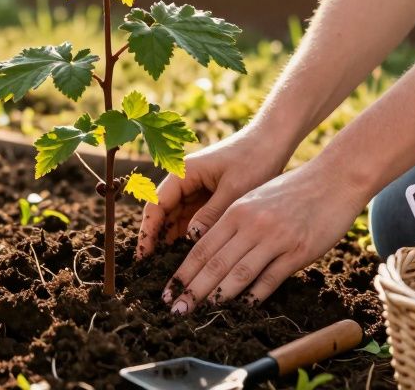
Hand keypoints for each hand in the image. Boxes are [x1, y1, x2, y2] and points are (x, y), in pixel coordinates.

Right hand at [136, 128, 288, 258]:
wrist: (272, 142)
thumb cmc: (254, 159)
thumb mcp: (234, 189)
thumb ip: (212, 214)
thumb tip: (191, 239)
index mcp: (184, 173)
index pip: (156, 205)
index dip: (147, 232)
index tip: (143, 258)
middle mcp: (185, 181)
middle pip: (163, 215)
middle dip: (157, 241)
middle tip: (154, 272)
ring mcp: (196, 190)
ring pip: (177, 221)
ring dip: (173, 242)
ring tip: (171, 271)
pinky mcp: (208, 198)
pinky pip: (193, 220)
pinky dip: (191, 237)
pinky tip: (191, 258)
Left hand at [163, 160, 368, 313]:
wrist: (334, 178)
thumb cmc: (292, 189)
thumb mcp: (255, 198)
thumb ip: (233, 222)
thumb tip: (211, 251)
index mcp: (237, 211)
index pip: (201, 248)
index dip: (183, 273)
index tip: (169, 291)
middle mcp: (252, 224)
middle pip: (214, 263)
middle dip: (192, 290)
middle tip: (176, 310)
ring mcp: (275, 239)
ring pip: (238, 274)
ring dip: (217, 298)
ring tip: (201, 314)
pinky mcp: (298, 251)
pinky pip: (270, 279)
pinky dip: (253, 297)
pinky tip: (240, 310)